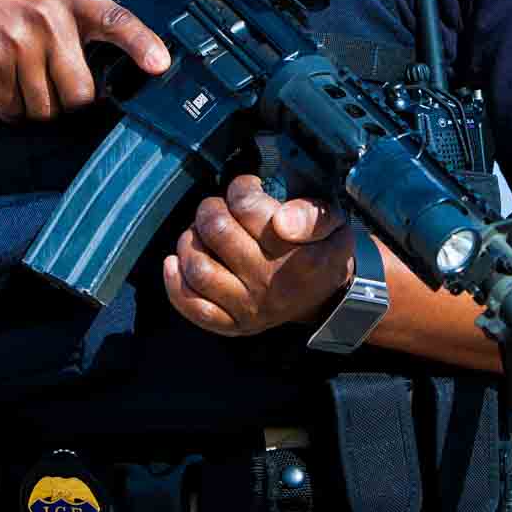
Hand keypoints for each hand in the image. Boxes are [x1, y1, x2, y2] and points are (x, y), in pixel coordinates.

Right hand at [0, 0, 169, 121]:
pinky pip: (13, 108)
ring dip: (37, 105)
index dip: (140, 43)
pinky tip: (1, 80)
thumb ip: (82, 11)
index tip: (159, 64)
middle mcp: (46, 17)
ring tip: (23, 76)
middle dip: (73, 100)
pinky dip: (10, 106)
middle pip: (80, 91)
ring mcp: (18, 42)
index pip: (114, 19)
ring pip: (45, 107)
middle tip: (58, 84)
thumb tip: (125, 52)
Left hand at [164, 174, 354, 336]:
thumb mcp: (336, 226)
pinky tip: (175, 262)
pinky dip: (175, 284)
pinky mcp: (234, 323)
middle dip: (210, 208)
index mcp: (297, 255)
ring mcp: (249, 306)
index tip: (247, 187)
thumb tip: (282, 220)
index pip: (247, 206)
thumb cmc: (324, 252)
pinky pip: (194, 307)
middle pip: (217, 231)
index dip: (241, 187)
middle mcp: (269, 282)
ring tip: (200, 232)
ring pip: (199, 268)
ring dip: (190, 241)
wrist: (327, 300)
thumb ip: (314, 215)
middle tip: (217, 207)